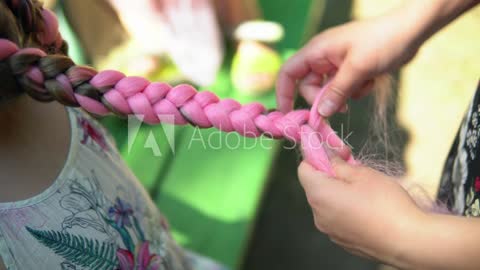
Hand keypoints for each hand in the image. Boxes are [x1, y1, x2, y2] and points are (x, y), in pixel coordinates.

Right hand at [276, 9, 420, 115]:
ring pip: (328, 90)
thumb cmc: (383, 42)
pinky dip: (355, 90)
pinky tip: (370, 81)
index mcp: (317, 51)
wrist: (412, 31)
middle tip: (340, 109)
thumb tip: (320, 113)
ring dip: (342, 96)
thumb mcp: (357, 69)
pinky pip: (344, 89)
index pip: (289, 72)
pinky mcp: (351, 70)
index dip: (284, 93)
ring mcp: (337, 64)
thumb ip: (336, 92)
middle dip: (322, 99)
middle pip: (308, 86)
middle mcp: (323, 57)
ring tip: (361, 88)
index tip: (289, 114)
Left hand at [298, 155, 426, 266]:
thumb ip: (339, 163)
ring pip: (326, 203)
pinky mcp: (342, 241)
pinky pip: (337, 218)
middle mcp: (318, 215)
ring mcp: (329, 230)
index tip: (333, 150)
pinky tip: (367, 207)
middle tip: (352, 165)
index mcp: (319, 195)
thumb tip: (328, 157)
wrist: (408, 241)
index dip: (315, 155)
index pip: (303, 169)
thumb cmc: (385, 203)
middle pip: (315, 186)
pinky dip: (345, 208)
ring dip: (338, 191)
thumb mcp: (362, 174)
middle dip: (329, 173)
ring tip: (363, 188)